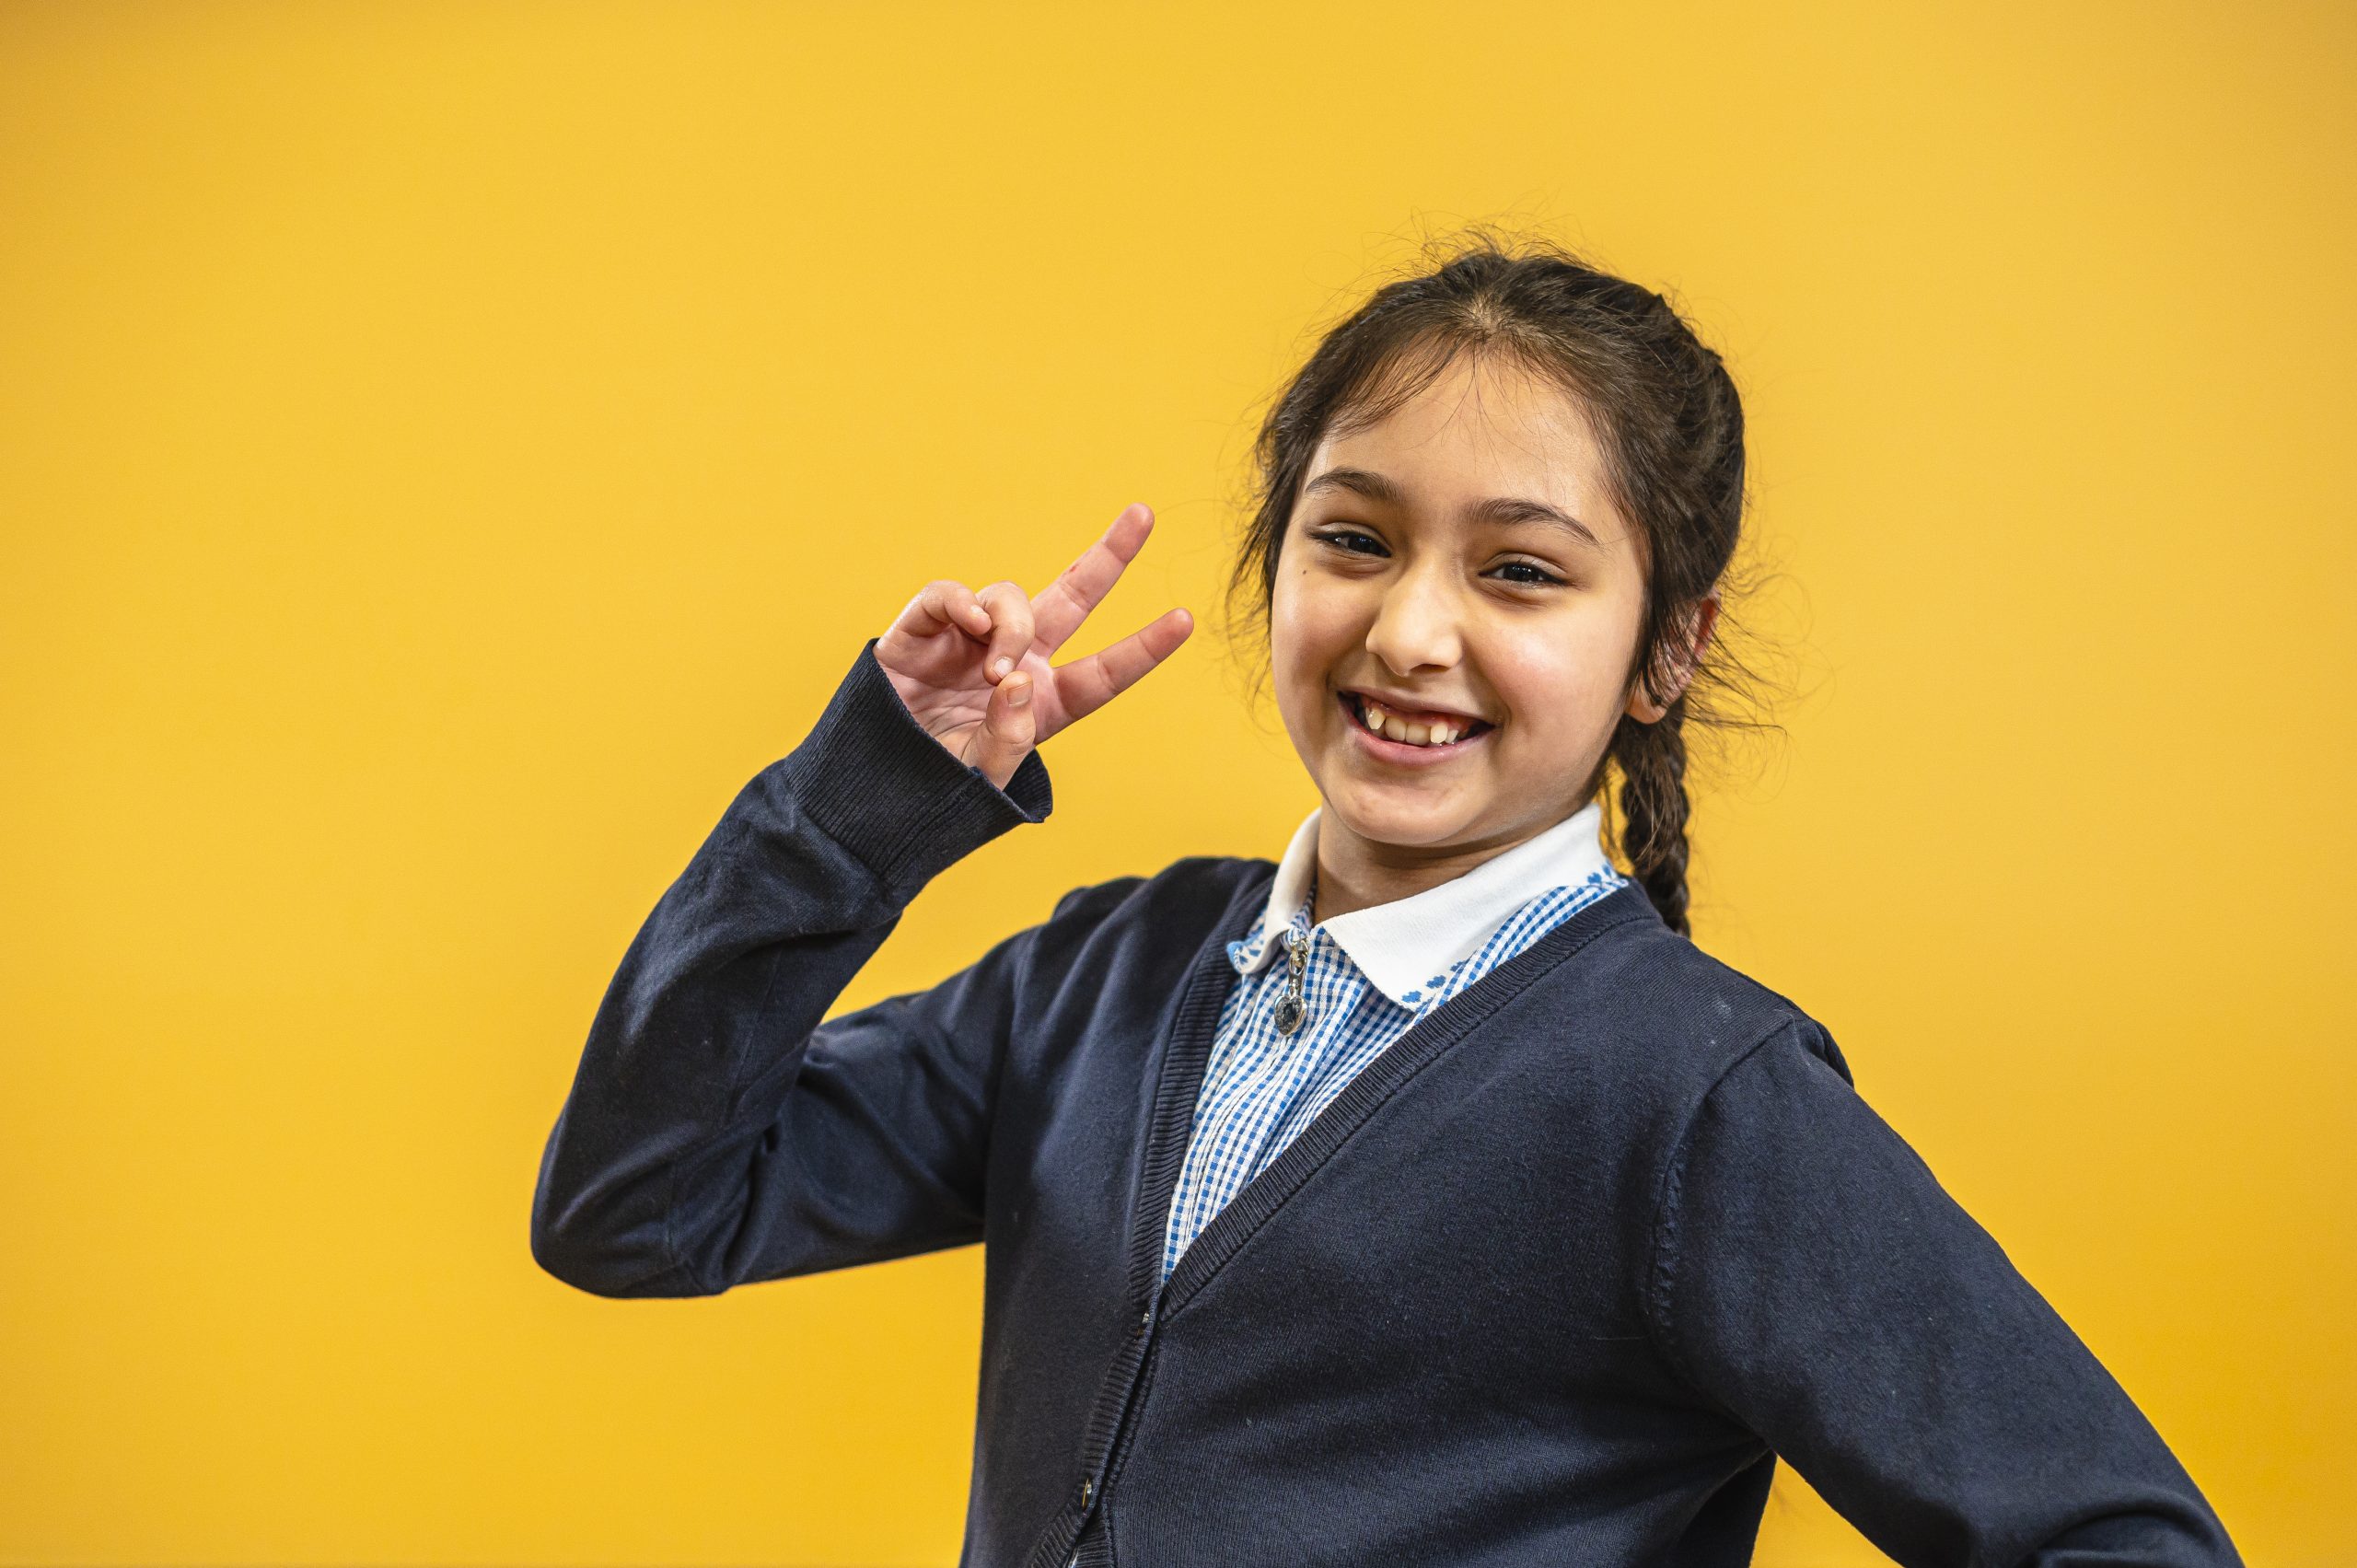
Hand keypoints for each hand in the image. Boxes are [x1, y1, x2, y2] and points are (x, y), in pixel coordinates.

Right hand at [874, 503, 1194, 789]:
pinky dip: (961, 601)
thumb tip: (1015, 681)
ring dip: (1010, 627)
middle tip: (1143, 515)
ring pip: (1011, 597)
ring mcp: (970, 640)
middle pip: (1072, 599)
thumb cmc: (933, 786)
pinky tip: (968, 623)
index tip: (1185, 620)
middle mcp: (1016, 662)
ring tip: (991, 672)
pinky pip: (951, 595)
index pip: (1105, 673)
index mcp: (1044, 703)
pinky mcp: (923, 628)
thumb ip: (1009, 738)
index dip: (1144, 648)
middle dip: (1107, 556)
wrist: (870, 783)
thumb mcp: (982, 779)